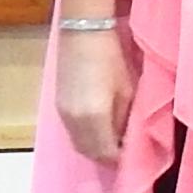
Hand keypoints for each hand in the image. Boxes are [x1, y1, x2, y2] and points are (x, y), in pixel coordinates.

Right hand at [55, 22, 133, 162]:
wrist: (82, 33)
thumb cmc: (111, 57)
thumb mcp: (127, 90)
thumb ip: (126, 120)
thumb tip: (126, 139)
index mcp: (94, 117)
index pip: (107, 153)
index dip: (121, 159)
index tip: (135, 157)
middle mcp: (74, 120)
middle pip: (90, 153)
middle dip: (108, 156)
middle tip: (125, 152)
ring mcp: (62, 114)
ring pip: (79, 144)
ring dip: (95, 148)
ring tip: (113, 141)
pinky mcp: (57, 106)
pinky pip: (72, 132)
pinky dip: (85, 137)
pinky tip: (99, 129)